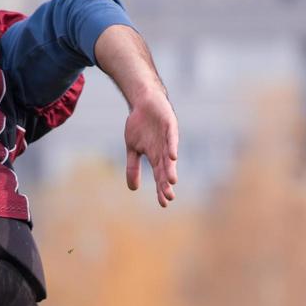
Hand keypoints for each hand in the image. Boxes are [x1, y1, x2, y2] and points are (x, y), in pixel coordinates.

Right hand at [124, 90, 178, 207]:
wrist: (143, 101)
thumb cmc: (140, 125)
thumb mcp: (132, 148)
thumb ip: (133, 167)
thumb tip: (133, 189)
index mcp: (156, 157)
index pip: (160, 177)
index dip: (161, 189)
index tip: (164, 203)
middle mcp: (164, 150)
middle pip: (166, 170)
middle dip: (167, 183)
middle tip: (169, 196)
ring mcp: (167, 138)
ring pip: (169, 157)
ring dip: (170, 169)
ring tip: (172, 181)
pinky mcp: (169, 126)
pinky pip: (172, 138)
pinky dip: (172, 147)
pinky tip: (173, 157)